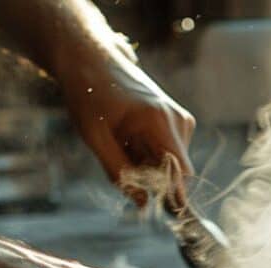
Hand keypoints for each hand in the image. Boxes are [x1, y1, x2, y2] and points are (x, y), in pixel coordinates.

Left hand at [58, 47, 194, 205]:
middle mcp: (179, 119)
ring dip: (147, 164)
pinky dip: (148, 154)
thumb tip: (143, 205)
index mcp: (160, 121)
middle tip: (119, 161)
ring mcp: (181, 119)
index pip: (181, 172)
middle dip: (150, 176)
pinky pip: (169, 152)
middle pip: (175, 171)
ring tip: (121, 143)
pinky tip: (129, 138)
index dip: (168, 192)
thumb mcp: (95, 138)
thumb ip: (119, 173)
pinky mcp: (178, 121)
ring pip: (171, 163)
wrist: (92, 60)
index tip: (150, 203)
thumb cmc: (89, 95)